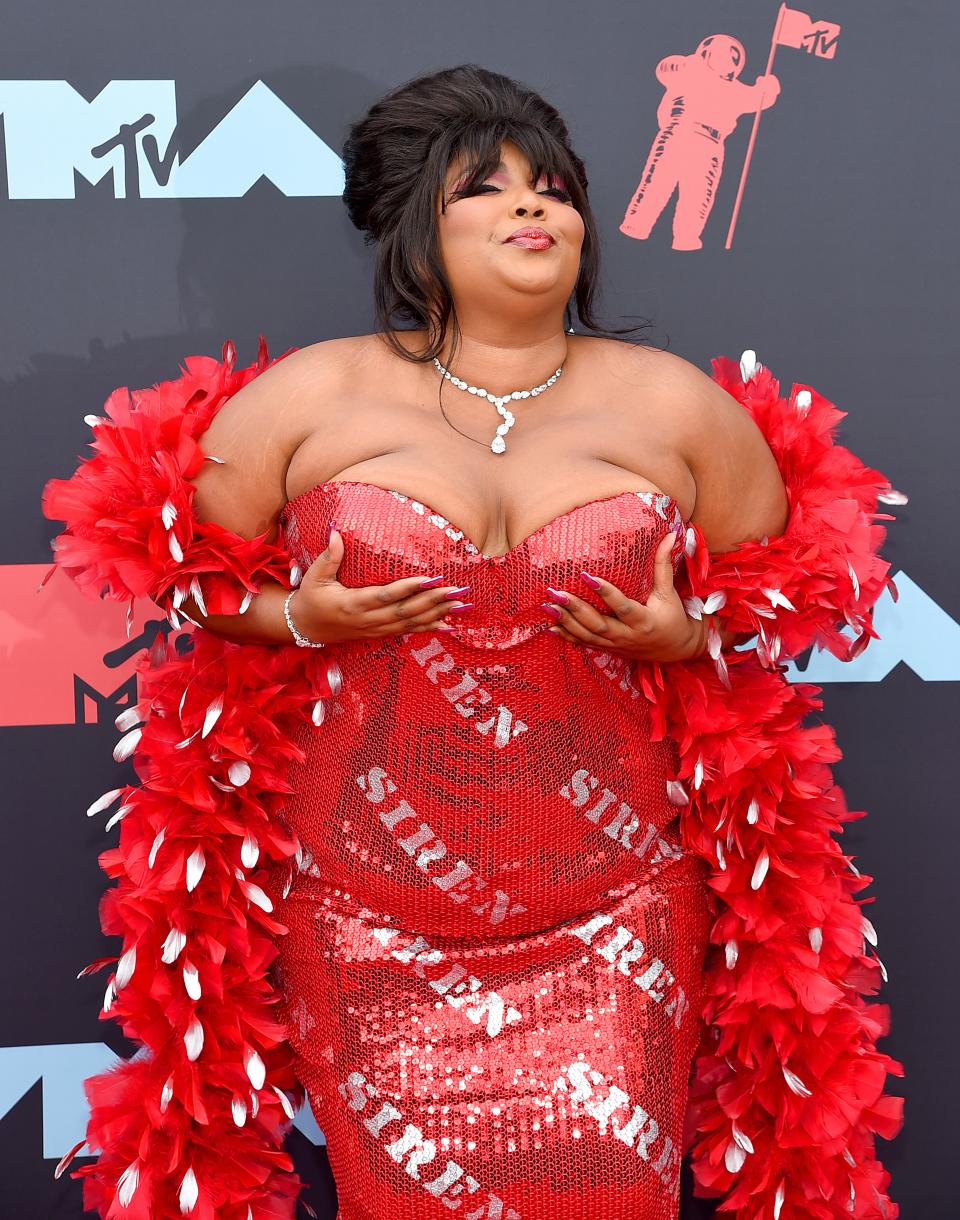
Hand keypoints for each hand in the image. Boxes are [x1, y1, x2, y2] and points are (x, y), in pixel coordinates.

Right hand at [287, 525, 472, 643]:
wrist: (305, 628)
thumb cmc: (311, 598)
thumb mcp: (314, 577)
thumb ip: (329, 557)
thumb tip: (336, 532)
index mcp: (352, 604)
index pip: (385, 596)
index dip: (408, 588)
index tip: (430, 579)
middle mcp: (367, 620)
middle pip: (405, 611)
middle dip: (432, 601)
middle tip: (456, 590)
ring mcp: (375, 629)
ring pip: (410, 623)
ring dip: (436, 614)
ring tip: (460, 605)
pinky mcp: (380, 634)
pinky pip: (407, 632)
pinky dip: (429, 628)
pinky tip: (448, 625)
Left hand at [541, 532, 702, 661]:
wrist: (676, 648)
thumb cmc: (672, 616)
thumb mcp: (668, 592)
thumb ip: (663, 564)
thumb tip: (670, 534)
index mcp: (644, 620)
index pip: (622, 607)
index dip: (605, 593)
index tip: (586, 576)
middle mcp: (628, 635)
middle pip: (598, 624)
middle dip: (575, 609)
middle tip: (555, 592)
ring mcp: (617, 645)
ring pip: (588, 636)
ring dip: (566, 622)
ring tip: (547, 606)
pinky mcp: (610, 650)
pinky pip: (585, 644)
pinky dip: (568, 636)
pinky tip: (550, 626)